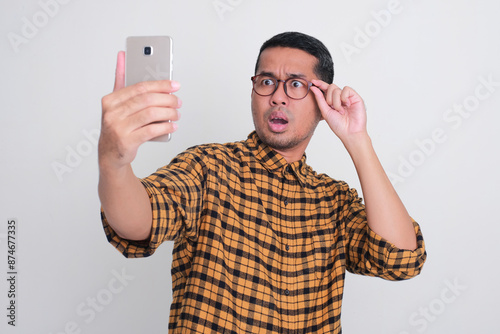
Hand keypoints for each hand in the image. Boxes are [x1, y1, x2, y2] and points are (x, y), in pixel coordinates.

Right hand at [98, 51, 181, 170]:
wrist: (110, 153)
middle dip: (167, 99)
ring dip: (169, 113)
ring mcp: (118, 128)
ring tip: (177, 114)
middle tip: (178, 102)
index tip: (175, 85)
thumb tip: (122, 56)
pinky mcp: (127, 142)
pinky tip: (172, 126)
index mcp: (110, 100)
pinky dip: (165, 127)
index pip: (140, 87)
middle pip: (147, 100)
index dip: (160, 85)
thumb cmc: (118, 125)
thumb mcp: (116, 103)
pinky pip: (151, 131)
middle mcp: (112, 113)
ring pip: (150, 114)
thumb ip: (120, 79)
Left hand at [310, 80, 366, 142]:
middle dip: (329, 98)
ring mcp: (348, 97)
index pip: (326, 89)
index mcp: (332, 101)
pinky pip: (346, 89)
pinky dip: (344, 97)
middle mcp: (340, 98)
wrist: (349, 132)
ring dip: (336, 101)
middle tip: (332, 108)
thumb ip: (320, 99)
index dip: (320, 84)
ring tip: (340, 111)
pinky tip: (346, 105)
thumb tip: (313, 88)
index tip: (313, 82)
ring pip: (337, 89)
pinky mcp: (355, 97)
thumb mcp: (325, 112)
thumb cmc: (338, 125)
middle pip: (331, 87)